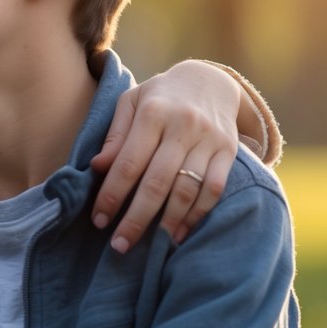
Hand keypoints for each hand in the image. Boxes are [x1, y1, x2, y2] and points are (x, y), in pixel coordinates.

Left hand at [90, 60, 240, 252]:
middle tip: (119, 246)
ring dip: (168, 222)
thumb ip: (116, 135)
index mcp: (153, 113)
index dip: (112, 195)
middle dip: (136, 218)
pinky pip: (214, 189)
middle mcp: (182, 127)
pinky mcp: (228, 151)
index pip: (128, 162)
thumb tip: (98, 167)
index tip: (99, 220)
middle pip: (157, 182)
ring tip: (152, 246)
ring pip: (187, 189)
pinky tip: (180, 233)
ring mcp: (209, 140)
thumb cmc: (160, 96)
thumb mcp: (132, 102)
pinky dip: (198, 214)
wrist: (209, 80)